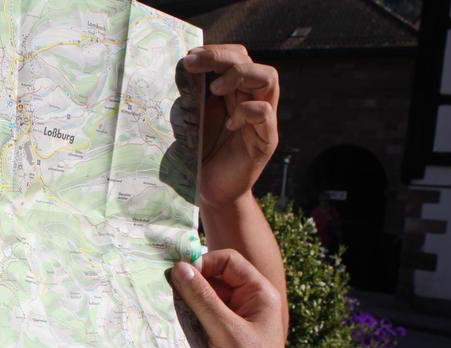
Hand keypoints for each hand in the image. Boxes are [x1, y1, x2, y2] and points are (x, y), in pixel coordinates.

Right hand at [171, 250, 300, 347]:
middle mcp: (246, 302)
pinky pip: (202, 318)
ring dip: (188, 302)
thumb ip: (201, 298)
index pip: (227, 261)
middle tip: (167, 291)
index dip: (203, 263)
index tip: (179, 276)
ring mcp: (234, 320)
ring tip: (168, 308)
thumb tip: (178, 268)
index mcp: (258, 293)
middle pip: (214, 278)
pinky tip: (173, 325)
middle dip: (192, 283)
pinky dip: (188, 318)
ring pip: (205, 299)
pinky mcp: (222, 337)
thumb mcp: (225, 329)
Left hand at [184, 45, 278, 208]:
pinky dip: (247, 111)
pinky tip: (229, 124)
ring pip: (268, 78)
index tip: (189, 58)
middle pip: (251, 61)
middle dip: (223, 57)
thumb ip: (192, 96)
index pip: (237, 57)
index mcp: (234, 94)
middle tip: (194, 64)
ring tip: (215, 91)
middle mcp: (251, 101)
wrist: (210, 192)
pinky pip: (266, 113)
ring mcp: (261, 120)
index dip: (216, 52)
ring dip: (240, 76)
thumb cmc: (199, 157)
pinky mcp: (265, 140)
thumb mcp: (192, 120)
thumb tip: (181, 68)